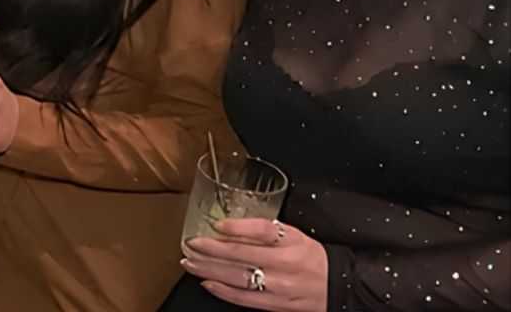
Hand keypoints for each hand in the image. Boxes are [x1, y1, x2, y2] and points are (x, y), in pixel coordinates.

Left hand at [181, 218, 326, 310]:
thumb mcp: (292, 235)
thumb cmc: (310, 256)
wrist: (337, 285)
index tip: (216, 224)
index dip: (237, 227)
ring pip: (239, 278)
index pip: (262, 231)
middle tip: (190, 243)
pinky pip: (245, 299)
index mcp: (291, 242)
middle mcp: (285, 264)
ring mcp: (280, 287)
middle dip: (211, 249)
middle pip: (242, 255)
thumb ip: (263, 230)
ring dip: (210, 270)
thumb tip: (228, 226)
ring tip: (190, 262)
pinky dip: (224, 291)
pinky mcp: (277, 305)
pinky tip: (208, 283)